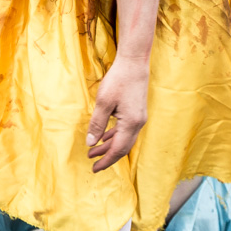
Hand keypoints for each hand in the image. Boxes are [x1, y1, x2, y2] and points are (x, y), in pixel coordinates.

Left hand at [86, 56, 149, 172]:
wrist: (134, 63)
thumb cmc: (118, 80)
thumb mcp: (104, 102)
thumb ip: (97, 124)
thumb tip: (91, 143)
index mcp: (131, 124)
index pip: (118, 150)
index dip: (106, 160)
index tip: (94, 168)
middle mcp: (138, 123)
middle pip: (123, 147)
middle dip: (107, 156)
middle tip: (92, 163)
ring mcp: (139, 117)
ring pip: (124, 138)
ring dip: (109, 145)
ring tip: (94, 150)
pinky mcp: (137, 111)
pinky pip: (126, 130)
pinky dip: (115, 135)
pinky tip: (105, 136)